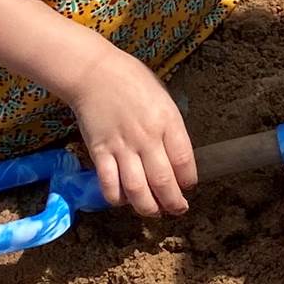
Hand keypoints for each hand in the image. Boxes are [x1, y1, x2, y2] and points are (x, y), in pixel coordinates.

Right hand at [62, 47, 196, 216]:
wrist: (94, 72)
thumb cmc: (132, 81)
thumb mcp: (163, 98)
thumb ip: (170, 128)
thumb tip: (177, 157)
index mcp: (167, 121)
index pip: (185, 162)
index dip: (188, 181)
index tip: (188, 186)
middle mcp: (146, 137)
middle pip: (164, 181)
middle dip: (174, 203)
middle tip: (177, 209)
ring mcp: (121, 146)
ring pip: (137, 190)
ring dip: (148, 208)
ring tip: (154, 212)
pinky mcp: (99, 152)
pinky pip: (109, 184)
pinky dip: (117, 199)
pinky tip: (124, 200)